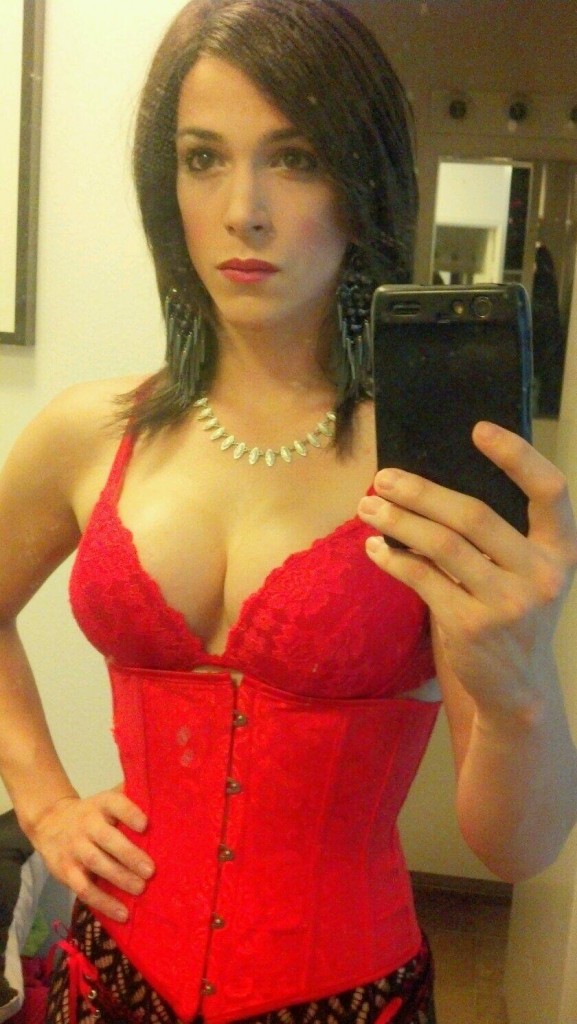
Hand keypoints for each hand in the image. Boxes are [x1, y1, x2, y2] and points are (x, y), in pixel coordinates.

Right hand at [30, 790, 154, 921]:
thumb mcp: (107, 799)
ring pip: (96, 863)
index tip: (146, 824)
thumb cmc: (93, 813)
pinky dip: (103, 903)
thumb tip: (165, 797)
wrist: (50, 823)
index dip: (129, 813)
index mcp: (101, 804)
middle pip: (107, 838)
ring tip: (141, 889)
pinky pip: (84, 889)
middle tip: (151, 870)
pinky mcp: (66, 872)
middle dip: (129, 855)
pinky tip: (122, 913)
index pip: (115, 804)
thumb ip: (132, 796)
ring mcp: (75, 848)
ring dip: (119, 878)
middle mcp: (87, 824)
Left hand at [358, 422, 576, 715]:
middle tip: (383, 478)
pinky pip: (422, 578)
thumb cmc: (512, 612)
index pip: (550, 490)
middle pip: (474, 515)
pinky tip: (374, 547)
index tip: (478, 429)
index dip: (516, 455)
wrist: (516, 688)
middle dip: (422, 492)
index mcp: (561, 550)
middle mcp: (541, 574)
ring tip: (367, 508)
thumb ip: (498, 534)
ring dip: (398, 521)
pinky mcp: (471, 626)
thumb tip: (429, 485)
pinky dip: (393, 558)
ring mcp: (507, 602)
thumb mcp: (526, 572)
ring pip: (441, 545)